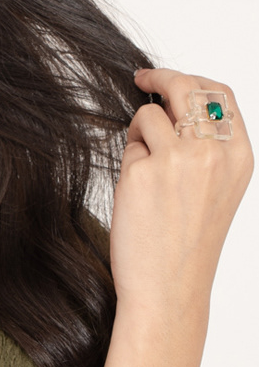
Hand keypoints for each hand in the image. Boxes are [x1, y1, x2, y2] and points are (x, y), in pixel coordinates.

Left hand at [109, 68, 252, 313]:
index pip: (220, 94)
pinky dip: (128, 160)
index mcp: (238, 156)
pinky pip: (129, 144)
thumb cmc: (188, 244)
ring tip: (143, 170)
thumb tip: (179, 106)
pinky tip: (136, 192)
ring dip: (139, 131)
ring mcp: (178, 159)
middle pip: (186, 87)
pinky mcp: (142, 171)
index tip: (169, 78)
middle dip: (160, 78)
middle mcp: (213, 152)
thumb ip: (210, 147)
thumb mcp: (219, 190)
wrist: (169, 289)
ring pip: (149, 113)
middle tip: (141, 79)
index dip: (191, 79)